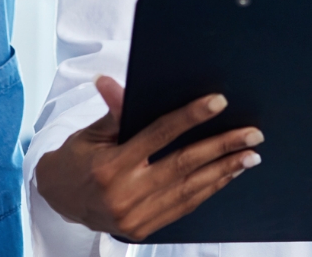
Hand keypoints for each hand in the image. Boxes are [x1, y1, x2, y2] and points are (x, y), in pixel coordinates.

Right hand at [35, 76, 263, 240]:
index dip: (190, 117)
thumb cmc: (78, 157)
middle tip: (252, 135)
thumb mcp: (91, 132)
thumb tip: (112, 81)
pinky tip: (226, 176)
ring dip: (224, 171)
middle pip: (183, 165)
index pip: (159, 135)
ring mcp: (136, 217)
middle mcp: (125, 194)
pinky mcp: (143, 229)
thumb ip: (114, 111)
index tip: (218, 102)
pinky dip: (208, 190)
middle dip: (222, 148)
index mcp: (111, 165)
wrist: (59, 200)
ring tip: (250, 156)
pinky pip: (183, 207)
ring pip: (189, 190)